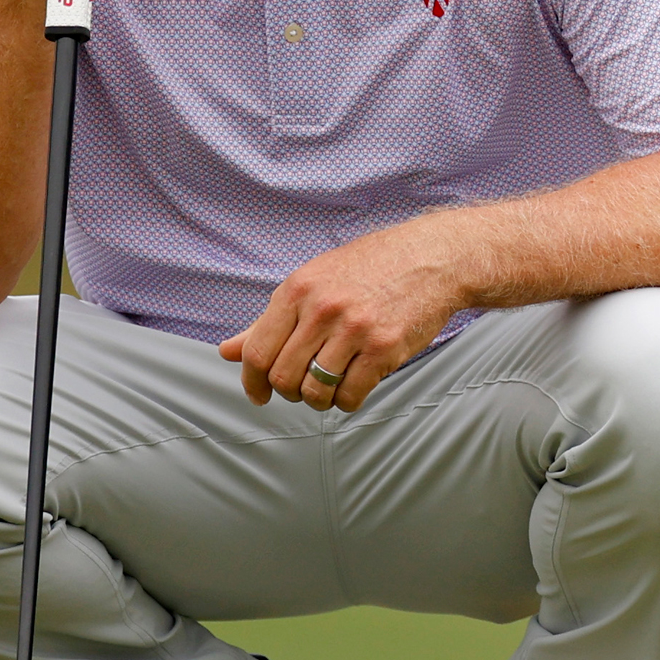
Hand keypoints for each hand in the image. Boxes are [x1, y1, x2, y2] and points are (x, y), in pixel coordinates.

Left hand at [217, 217, 472, 411]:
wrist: (432, 257)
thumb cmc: (369, 268)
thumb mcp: (313, 282)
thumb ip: (269, 320)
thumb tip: (227, 351)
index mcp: (297, 290)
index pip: (258, 352)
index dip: (252, 382)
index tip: (259, 395)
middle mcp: (322, 309)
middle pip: (283, 377)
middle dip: (289, 392)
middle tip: (302, 389)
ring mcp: (354, 329)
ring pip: (315, 391)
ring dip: (318, 400)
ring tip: (328, 390)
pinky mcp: (384, 348)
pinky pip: (351, 395)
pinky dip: (346, 401)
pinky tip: (353, 388)